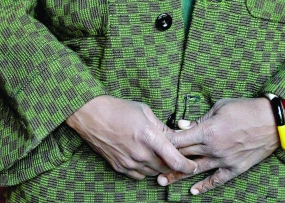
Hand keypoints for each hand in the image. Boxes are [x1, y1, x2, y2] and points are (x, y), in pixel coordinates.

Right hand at [66, 95, 198, 180]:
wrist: (92, 115)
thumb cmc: (119, 109)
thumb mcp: (145, 112)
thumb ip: (162, 127)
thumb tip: (175, 135)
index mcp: (150, 136)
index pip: (175, 160)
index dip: (188, 166)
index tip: (193, 165)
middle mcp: (140, 153)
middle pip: (166, 168)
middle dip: (175, 165)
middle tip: (179, 159)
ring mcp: (129, 162)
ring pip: (153, 173)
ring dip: (160, 167)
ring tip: (160, 157)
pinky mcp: (119, 167)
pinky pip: (139, 176)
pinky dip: (146, 170)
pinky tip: (145, 160)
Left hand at [160, 97, 284, 194]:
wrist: (272, 122)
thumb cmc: (245, 109)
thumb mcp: (220, 107)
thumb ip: (199, 118)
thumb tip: (181, 124)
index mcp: (207, 130)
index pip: (179, 139)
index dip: (164, 142)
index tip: (151, 144)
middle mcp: (213, 148)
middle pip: (184, 156)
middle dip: (165, 161)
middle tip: (149, 166)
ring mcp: (224, 160)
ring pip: (196, 170)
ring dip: (178, 176)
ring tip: (162, 181)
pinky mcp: (235, 168)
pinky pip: (217, 179)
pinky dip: (205, 186)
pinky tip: (193, 191)